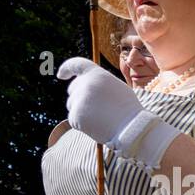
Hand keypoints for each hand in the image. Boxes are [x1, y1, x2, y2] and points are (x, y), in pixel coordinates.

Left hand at [58, 57, 178, 168]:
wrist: (133, 129)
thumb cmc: (128, 110)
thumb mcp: (116, 88)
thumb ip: (99, 84)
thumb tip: (83, 86)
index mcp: (98, 74)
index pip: (76, 64)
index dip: (66, 68)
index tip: (61, 75)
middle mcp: (86, 84)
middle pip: (72, 89)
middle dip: (79, 97)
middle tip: (97, 109)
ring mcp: (80, 100)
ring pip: (72, 105)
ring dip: (82, 111)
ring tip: (102, 118)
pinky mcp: (76, 116)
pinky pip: (73, 119)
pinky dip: (83, 124)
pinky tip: (98, 126)